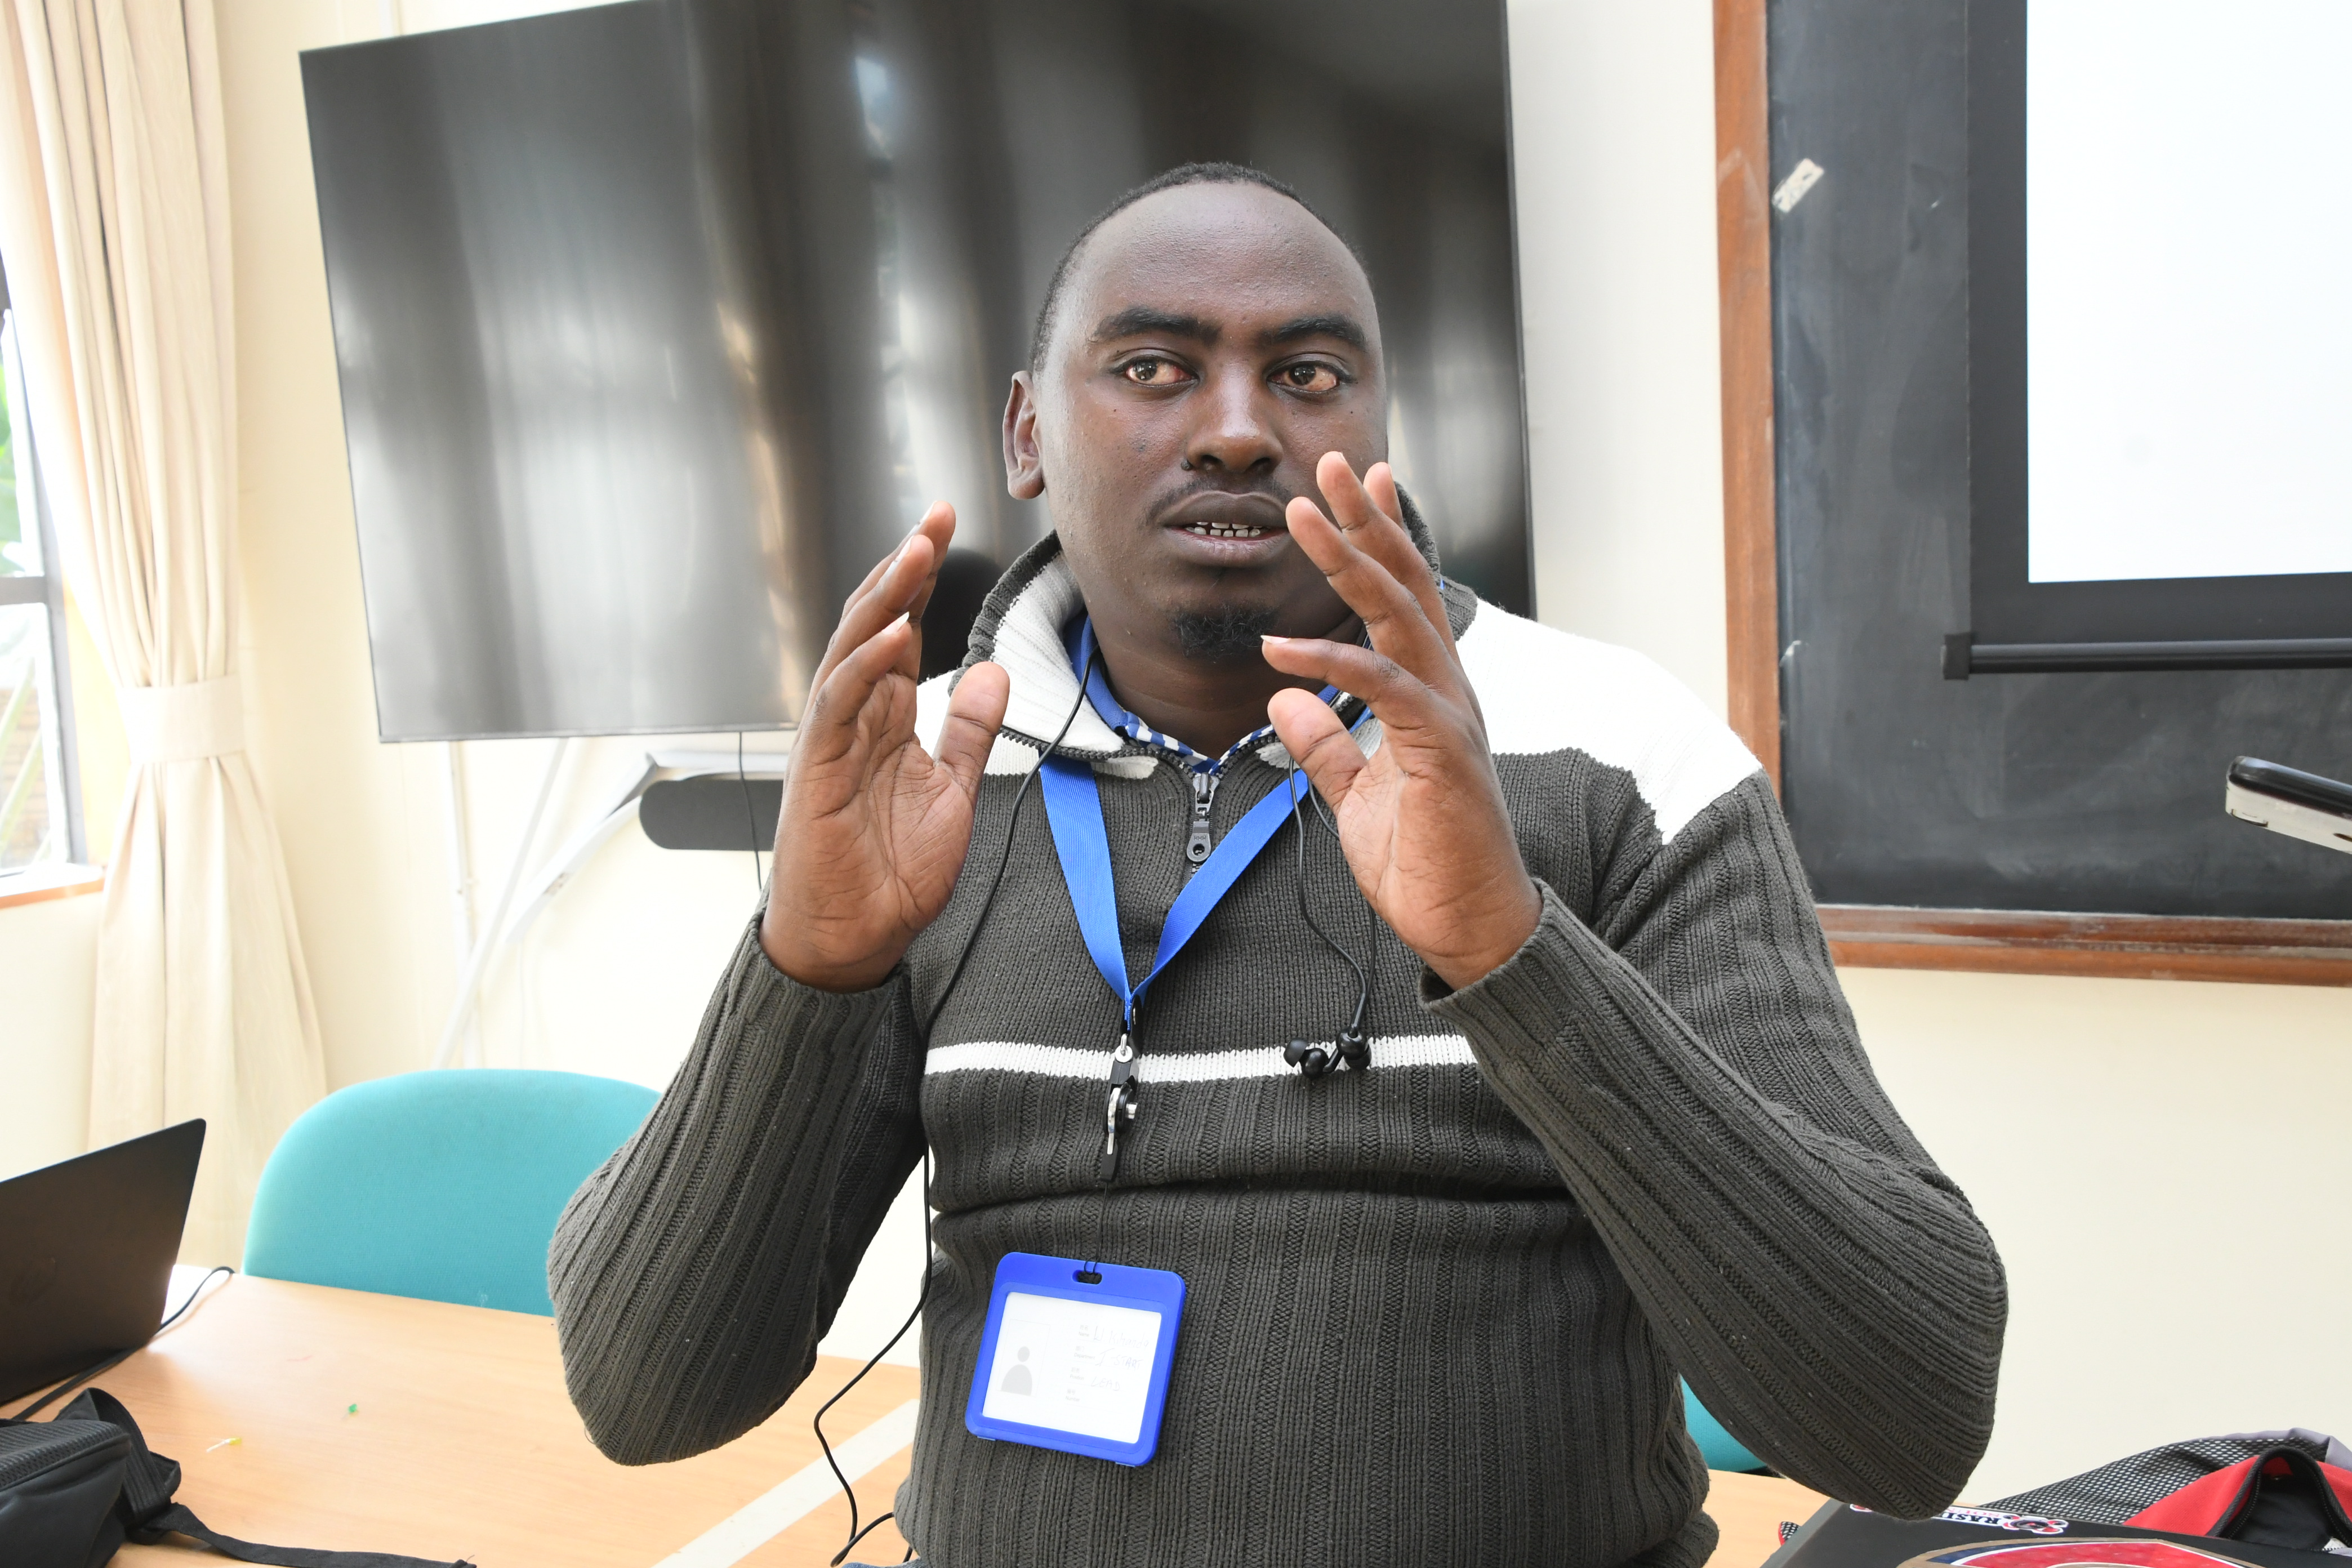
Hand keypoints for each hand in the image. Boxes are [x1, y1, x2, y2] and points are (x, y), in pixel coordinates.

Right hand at [760, 503, 1010, 990]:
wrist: (852, 939)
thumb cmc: (888, 873)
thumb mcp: (952, 791)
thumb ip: (969, 731)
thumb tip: (993, 673)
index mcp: (883, 716)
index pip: (901, 627)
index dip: (921, 577)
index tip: (944, 526)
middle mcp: (853, 715)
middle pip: (873, 621)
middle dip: (903, 566)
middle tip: (934, 516)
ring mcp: (830, 737)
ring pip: (852, 648)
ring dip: (884, 597)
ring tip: (916, 551)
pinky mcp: (818, 766)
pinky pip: (839, 702)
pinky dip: (865, 664)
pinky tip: (894, 633)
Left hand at [1261, 455, 1541, 990]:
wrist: (1468, 928)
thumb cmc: (1424, 864)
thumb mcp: (1355, 797)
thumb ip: (1326, 745)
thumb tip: (1284, 700)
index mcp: (1430, 693)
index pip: (1404, 598)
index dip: (1381, 536)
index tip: (1358, 484)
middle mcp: (1447, 689)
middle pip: (1406, 585)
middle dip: (1366, 521)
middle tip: (1328, 464)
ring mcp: (1451, 714)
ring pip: (1399, 616)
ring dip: (1349, 562)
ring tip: (1302, 516)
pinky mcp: (1444, 750)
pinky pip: (1386, 689)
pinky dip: (1333, 664)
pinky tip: (1284, 649)